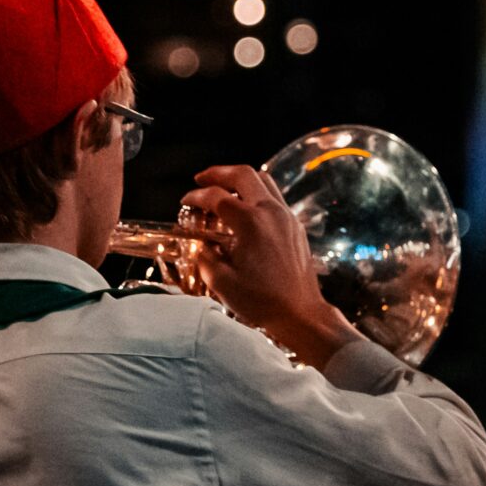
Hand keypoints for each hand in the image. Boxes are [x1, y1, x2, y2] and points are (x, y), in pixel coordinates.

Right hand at [179, 165, 359, 367]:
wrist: (300, 313)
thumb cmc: (263, 301)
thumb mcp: (222, 282)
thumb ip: (206, 258)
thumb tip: (202, 247)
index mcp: (250, 223)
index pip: (217, 197)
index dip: (196, 196)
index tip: (186, 201)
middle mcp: (270, 212)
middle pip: (243, 175)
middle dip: (219, 173)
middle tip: (202, 179)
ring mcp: (286, 217)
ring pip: (263, 181)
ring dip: (240, 179)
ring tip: (224, 188)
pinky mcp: (295, 226)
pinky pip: (275, 197)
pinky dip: (257, 193)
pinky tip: (246, 208)